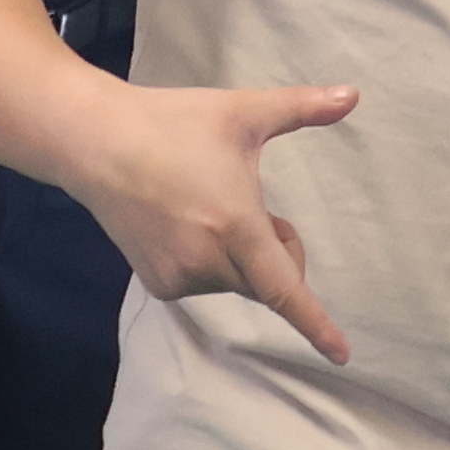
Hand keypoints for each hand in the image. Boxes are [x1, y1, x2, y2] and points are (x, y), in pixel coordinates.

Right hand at [79, 78, 366, 364]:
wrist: (96, 143)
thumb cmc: (174, 123)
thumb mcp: (242, 112)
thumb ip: (302, 108)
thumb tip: (353, 95)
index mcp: (235, 223)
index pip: (284, 289)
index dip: (316, 323)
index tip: (342, 355)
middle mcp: (207, 260)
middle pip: (267, 280)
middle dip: (276, 251)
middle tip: (252, 200)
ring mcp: (179, 277)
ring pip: (236, 281)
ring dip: (241, 256)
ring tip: (206, 205)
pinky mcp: (158, 285)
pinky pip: (205, 283)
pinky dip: (210, 262)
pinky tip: (182, 222)